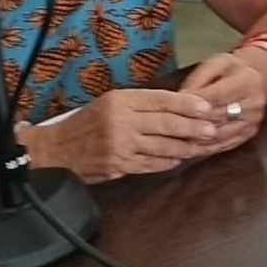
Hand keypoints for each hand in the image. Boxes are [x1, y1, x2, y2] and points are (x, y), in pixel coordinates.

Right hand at [29, 88, 219, 183]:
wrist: (55, 151)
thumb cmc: (85, 124)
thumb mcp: (109, 103)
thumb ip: (138, 104)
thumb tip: (175, 105)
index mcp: (120, 101)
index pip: (160, 99)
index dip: (186, 104)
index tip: (205, 107)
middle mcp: (121, 122)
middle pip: (166, 124)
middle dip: (192, 127)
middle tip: (211, 129)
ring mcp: (121, 146)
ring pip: (162, 146)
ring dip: (185, 147)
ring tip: (201, 145)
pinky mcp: (119, 166)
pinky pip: (151, 164)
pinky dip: (167, 162)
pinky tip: (178, 159)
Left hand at [179, 52, 266, 153]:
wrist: (257, 78)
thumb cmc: (232, 70)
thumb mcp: (216, 63)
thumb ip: (198, 79)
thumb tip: (181, 98)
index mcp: (247, 81)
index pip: (215, 95)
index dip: (193, 104)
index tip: (173, 109)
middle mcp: (254, 103)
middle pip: (217, 117)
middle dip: (192, 123)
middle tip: (169, 128)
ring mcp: (253, 121)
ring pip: (219, 134)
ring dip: (196, 139)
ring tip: (175, 141)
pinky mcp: (249, 133)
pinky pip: (225, 144)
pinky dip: (206, 147)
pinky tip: (190, 147)